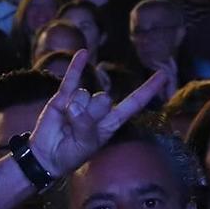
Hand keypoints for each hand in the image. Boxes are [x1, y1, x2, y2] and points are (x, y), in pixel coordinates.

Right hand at [27, 49, 168, 179]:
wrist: (46, 156)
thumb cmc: (70, 154)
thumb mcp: (84, 146)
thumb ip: (84, 126)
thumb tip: (75, 104)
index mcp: (110, 123)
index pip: (133, 104)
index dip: (147, 90)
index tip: (163, 75)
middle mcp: (99, 109)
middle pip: (103, 99)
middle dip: (90, 114)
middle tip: (76, 130)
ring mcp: (81, 101)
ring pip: (85, 95)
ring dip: (74, 110)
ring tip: (65, 124)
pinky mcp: (63, 97)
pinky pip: (72, 79)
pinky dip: (76, 67)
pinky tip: (82, 53)